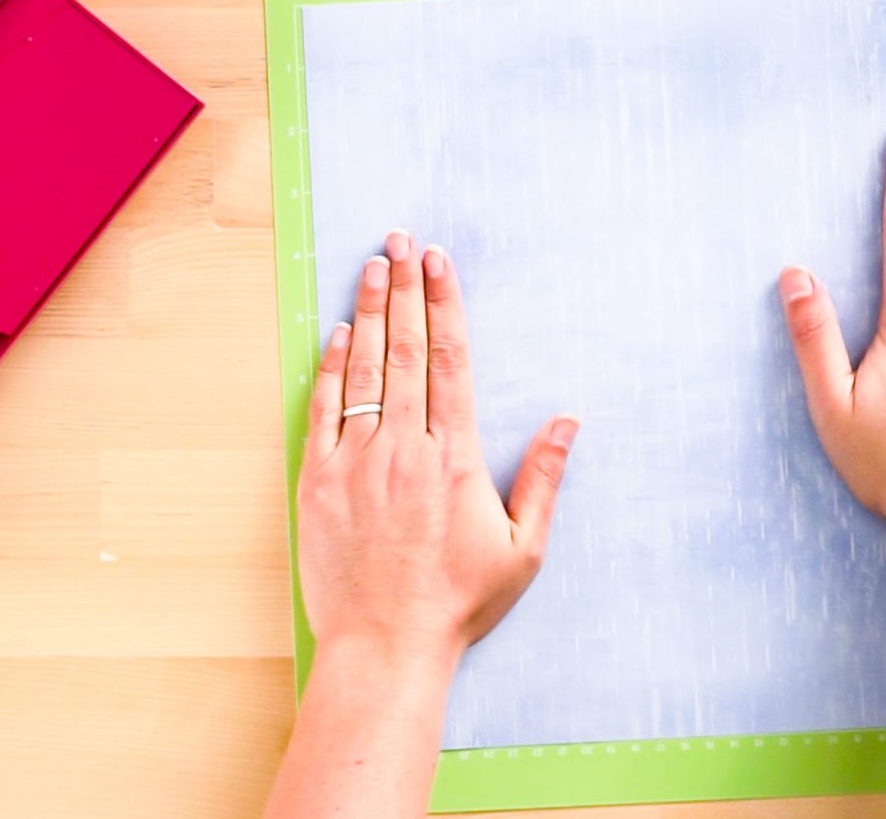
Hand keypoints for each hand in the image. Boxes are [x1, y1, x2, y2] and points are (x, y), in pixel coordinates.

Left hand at [297, 230, 579, 666]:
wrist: (385, 645)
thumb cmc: (459, 602)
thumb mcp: (522, 548)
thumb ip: (543, 479)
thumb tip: (567, 420)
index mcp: (454, 458)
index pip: (450, 362)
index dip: (445, 305)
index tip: (440, 263)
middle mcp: (404, 448)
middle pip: (405, 350)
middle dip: (405, 289)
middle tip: (401, 240)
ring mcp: (356, 463)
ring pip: (364, 370)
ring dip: (369, 312)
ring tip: (371, 265)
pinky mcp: (318, 482)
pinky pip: (324, 412)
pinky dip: (331, 369)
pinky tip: (339, 333)